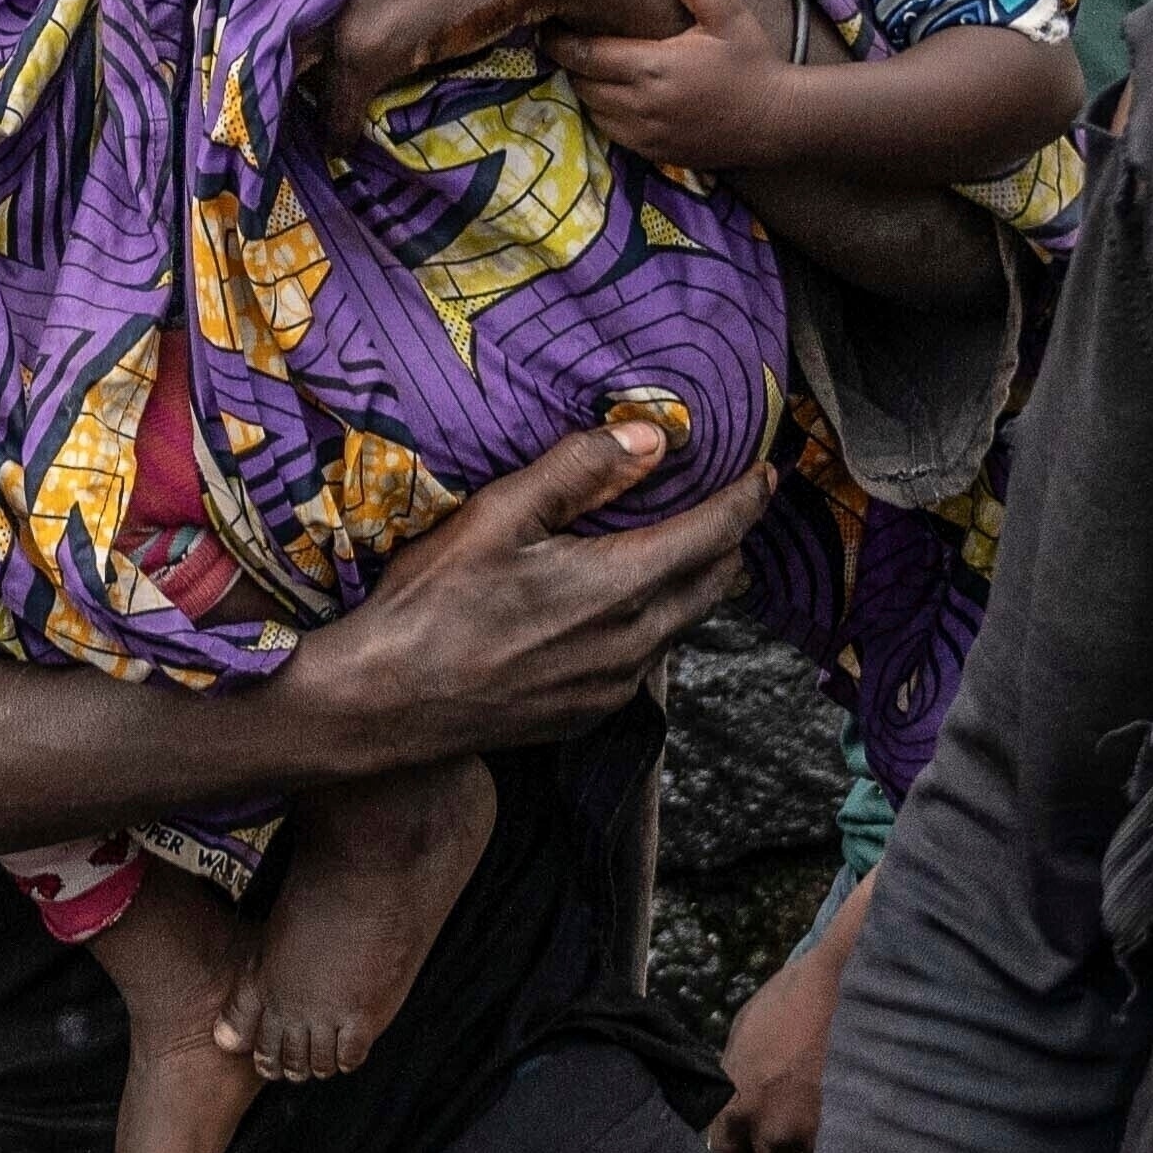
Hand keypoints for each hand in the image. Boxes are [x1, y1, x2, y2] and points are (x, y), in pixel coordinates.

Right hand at [266, 405, 766, 782]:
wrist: (387, 705)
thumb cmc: (433, 604)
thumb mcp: (498, 516)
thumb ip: (578, 470)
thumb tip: (652, 437)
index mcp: (620, 586)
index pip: (714, 534)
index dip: (746, 500)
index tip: (765, 475)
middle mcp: (632, 643)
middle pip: (712, 584)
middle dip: (728, 542)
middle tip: (728, 508)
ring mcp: (614, 687)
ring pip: (680, 626)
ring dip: (689, 585)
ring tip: (678, 552)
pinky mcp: (588, 715)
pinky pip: (643, 662)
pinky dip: (650, 626)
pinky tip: (618, 609)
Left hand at [551, 0, 810, 174]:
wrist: (777, 122)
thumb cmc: (753, 65)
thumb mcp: (732, 17)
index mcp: (653, 67)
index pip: (587, 55)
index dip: (561, 43)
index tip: (549, 29)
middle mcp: (642, 105)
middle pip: (582, 84)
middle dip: (572, 65)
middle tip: (569, 44)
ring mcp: (646, 134)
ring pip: (593, 111)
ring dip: (588, 91)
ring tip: (592, 68)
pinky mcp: (654, 153)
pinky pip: (612, 133)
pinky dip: (605, 114)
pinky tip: (615, 96)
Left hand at [710, 885, 858, 1152]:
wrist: (858, 980)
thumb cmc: (800, 995)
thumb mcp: (747, 1029)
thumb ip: (735, 1078)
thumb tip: (734, 1109)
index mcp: (735, 1105)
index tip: (762, 1152)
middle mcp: (771, 1131)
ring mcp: (818, 1140)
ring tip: (829, 1145)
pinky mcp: (859, 1141)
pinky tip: (853, 1143)